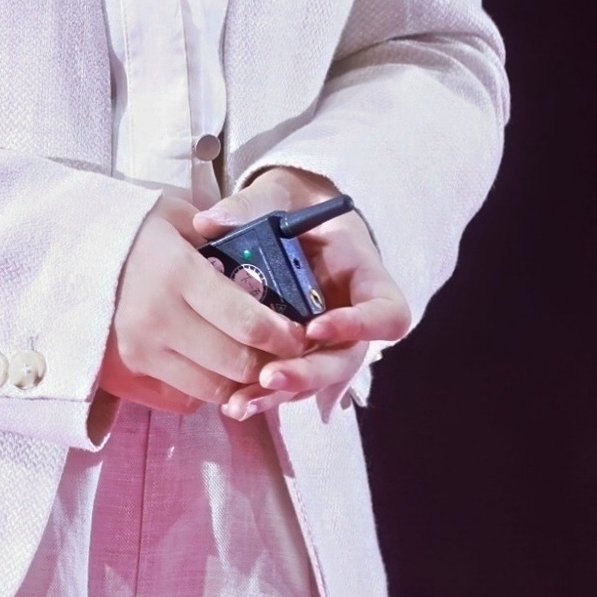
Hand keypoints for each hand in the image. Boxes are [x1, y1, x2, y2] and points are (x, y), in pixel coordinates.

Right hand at [97, 191, 310, 417]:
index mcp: (177, 275)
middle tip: (284, 353)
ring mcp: (139, 354)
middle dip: (270, 362)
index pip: (247, 321)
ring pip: (212, 390)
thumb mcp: (174, 214)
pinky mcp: (125, 377)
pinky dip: (204, 390)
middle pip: (235, 363)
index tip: (301, 333)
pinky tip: (210, 367)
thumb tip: (268, 257)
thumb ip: (221, 234)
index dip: (284, 334)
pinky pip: (181, 400)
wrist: (60, 253)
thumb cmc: (127, 230)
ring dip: (240, 382)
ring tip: (252, 362)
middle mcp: (158, 321)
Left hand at [187, 168, 411, 422]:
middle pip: (347, 359)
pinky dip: (263, 393)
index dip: (360, 327)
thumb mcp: (279, 194)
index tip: (316, 327)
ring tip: (242, 402)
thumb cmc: (293, 204)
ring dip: (283, 394)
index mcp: (365, 276)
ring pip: (316, 379)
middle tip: (272, 377)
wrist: (284, 218)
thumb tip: (209, 221)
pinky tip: (232, 402)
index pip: (386, 313)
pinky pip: (288, 379)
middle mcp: (351, 316)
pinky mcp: (295, 352)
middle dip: (311, 372)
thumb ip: (251, 205)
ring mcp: (325, 340)